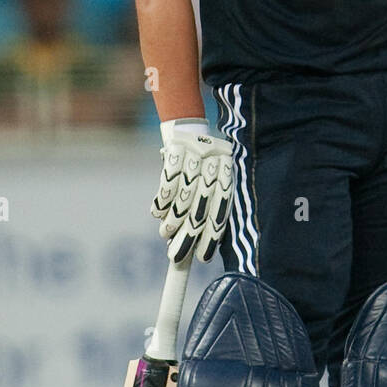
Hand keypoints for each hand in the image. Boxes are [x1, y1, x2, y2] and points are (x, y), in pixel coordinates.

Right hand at [152, 119, 232, 262]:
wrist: (189, 127)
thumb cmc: (199, 166)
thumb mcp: (210, 184)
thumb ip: (206, 211)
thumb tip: (192, 248)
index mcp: (228, 175)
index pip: (222, 211)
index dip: (212, 236)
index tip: (202, 258)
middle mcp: (216, 165)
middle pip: (202, 208)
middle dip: (189, 236)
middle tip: (176, 255)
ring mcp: (197, 156)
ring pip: (184, 197)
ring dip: (173, 220)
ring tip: (166, 233)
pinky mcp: (177, 149)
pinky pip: (169, 181)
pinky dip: (162, 200)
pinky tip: (158, 212)